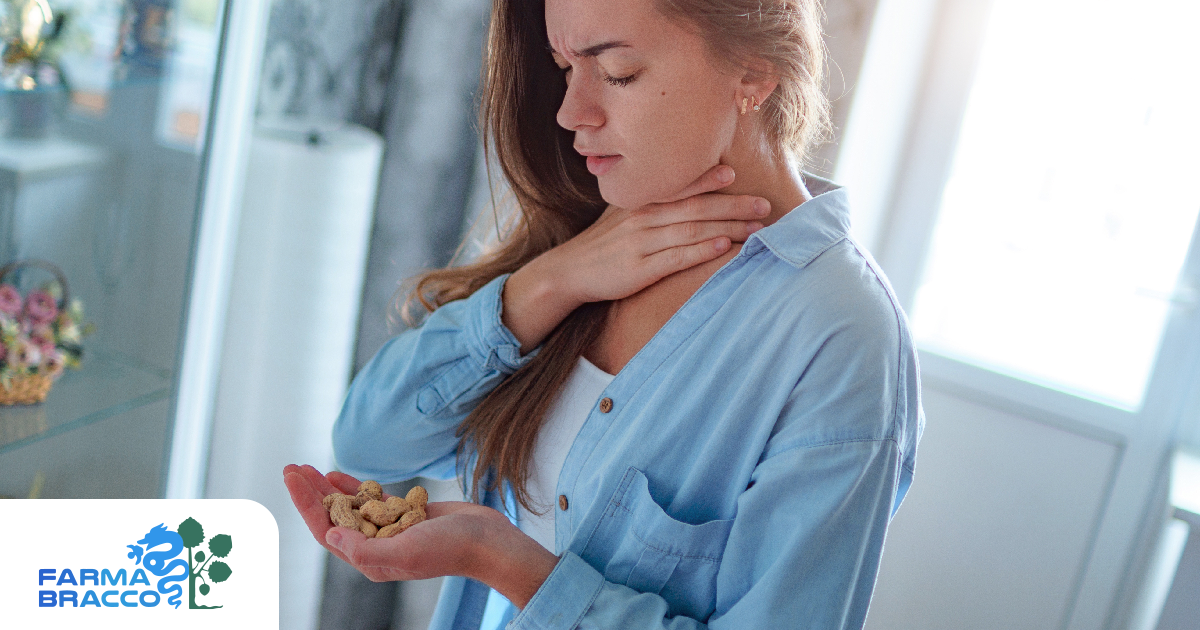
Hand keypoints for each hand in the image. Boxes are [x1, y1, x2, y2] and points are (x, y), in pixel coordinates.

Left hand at [283, 465, 557, 606]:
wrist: (488, 542)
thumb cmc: (450, 549)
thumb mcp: (405, 553)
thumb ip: (365, 550)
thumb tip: (330, 537)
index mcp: (369, 560)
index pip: (326, 530)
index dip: (306, 503)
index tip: (292, 477)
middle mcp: (374, 546)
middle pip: (331, 517)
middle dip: (309, 492)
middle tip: (291, 466)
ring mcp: (389, 530)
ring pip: (348, 507)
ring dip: (326, 488)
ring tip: (307, 468)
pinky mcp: (404, 515)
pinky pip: (370, 500)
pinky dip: (352, 487)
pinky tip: (338, 474)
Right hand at [502, 164, 769, 350]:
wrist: (568, 271)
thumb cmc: (601, 245)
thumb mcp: (619, 216)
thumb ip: (647, 204)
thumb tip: (677, 194)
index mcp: (640, 203)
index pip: (678, 187)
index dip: (707, 179)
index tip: (734, 173)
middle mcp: (643, 218)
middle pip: (695, 208)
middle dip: (733, 205)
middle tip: (765, 204)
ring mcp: (642, 243)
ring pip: (692, 231)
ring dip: (728, 228)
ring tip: (757, 228)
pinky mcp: (641, 269)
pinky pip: (677, 258)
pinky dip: (702, 251)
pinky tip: (724, 248)